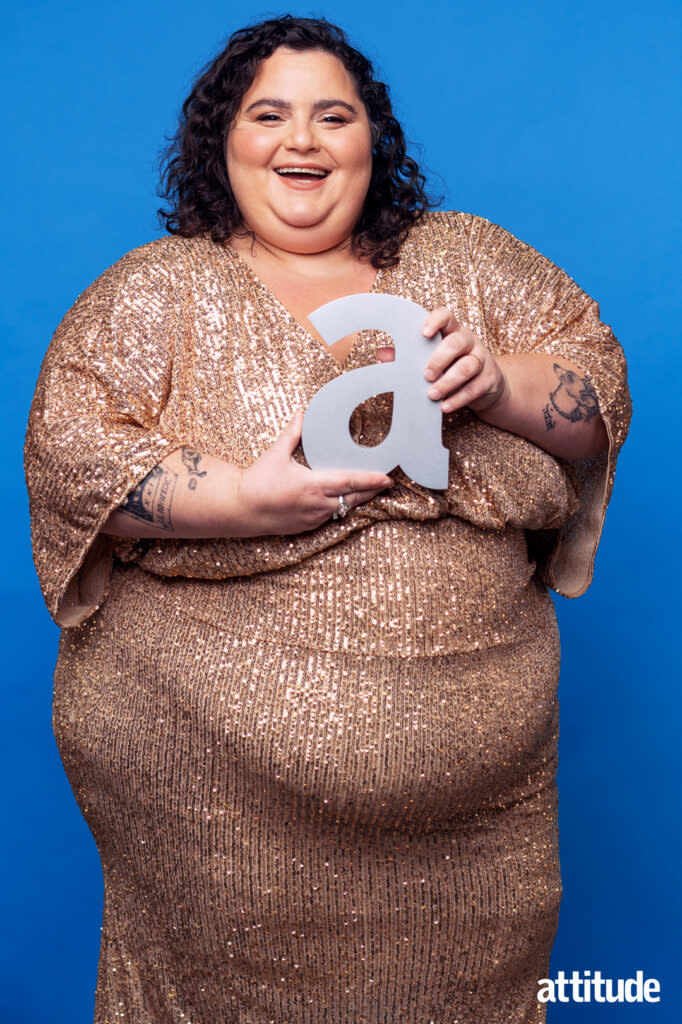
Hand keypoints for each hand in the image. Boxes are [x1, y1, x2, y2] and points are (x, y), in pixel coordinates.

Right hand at [235, 409, 392, 534]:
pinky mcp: (306, 526)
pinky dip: (338, 508)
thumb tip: (301, 412)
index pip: (350, 482)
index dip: (371, 480)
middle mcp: (317, 504)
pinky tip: (341, 500)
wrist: (240, 509)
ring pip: (343, 509)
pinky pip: (329, 517)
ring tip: (368, 489)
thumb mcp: (276, 454)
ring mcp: (313, 518)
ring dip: (355, 499)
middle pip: (354, 498)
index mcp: (313, 485)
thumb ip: (292, 434)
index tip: (387, 477)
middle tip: (386, 483)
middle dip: (372, 491)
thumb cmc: (257, 481)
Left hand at [376, 308, 509, 414]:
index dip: (436, 320)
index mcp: (453, 332)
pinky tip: (444, 407)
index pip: (447, 316)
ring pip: (467, 366)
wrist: (487, 386)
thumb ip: (409, 356)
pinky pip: (474, 388)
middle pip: (457, 342)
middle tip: (425, 375)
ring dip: (448, 382)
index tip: (424, 332)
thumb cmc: (452, 368)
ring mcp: (482, 359)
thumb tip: (381, 353)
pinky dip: (458, 399)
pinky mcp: (490, 379)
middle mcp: (470, 341)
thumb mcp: (432, 359)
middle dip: (439, 359)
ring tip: (432, 395)